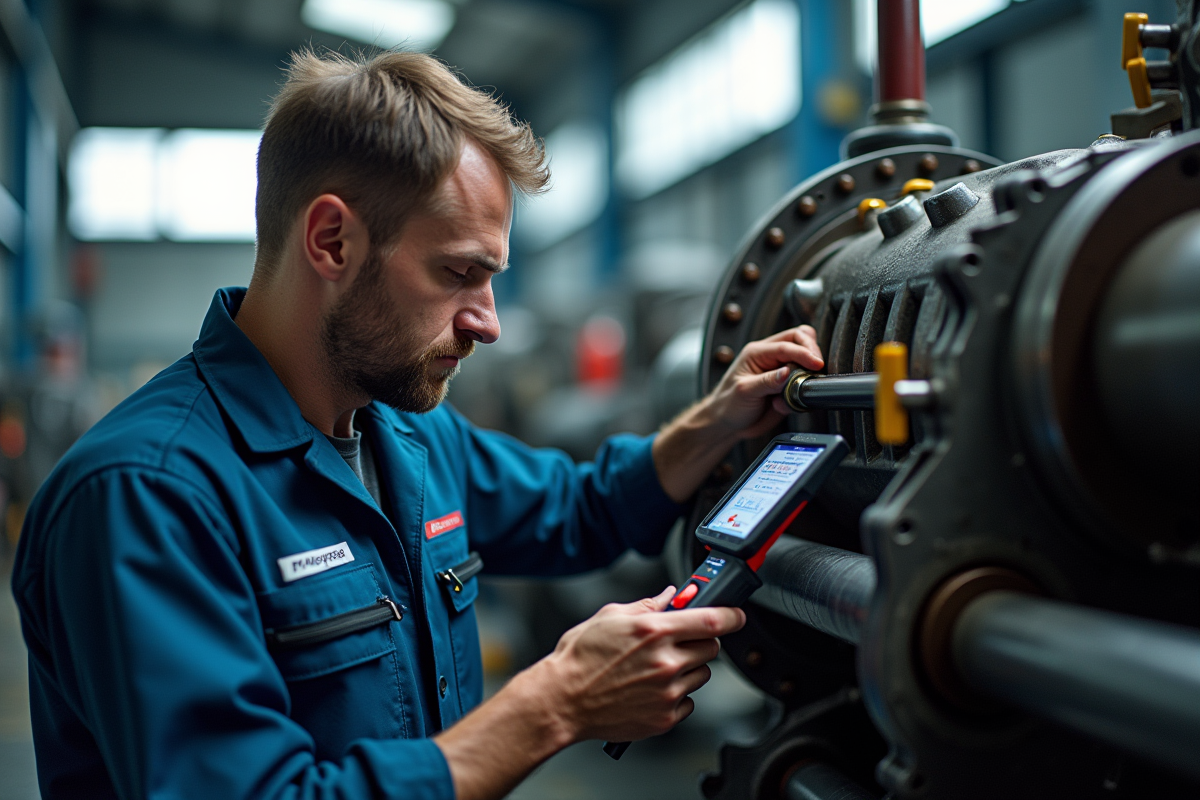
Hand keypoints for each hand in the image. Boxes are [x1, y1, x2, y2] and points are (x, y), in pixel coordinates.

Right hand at [433, 590, 744, 799]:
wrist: (562, 700)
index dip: (731, 615)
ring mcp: (667, 692)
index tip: (736, 614)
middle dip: (699, 641)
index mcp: (653, 630)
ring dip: (688, 668)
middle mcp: (665, 661)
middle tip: (678, 642)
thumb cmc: (580, 658)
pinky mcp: (665, 717)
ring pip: (702, 674)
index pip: (712, 620)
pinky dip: (676, 695)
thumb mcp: (610, 617)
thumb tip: (670, 595)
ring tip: (655, 668)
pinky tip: (650, 689)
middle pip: (711, 647)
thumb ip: (647, 605)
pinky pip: (688, 701)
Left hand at [652, 325, 823, 501]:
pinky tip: (789, 403)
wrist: (726, 424)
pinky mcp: (786, 386)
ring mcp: (779, 371)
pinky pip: (803, 382)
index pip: (785, 345)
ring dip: (808, 370)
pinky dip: (804, 390)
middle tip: (817, 367)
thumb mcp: (745, 392)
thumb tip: (787, 372)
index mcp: (756, 353)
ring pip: (804, 358)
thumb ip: (767, 381)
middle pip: (799, 339)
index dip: (804, 352)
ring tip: (798, 389)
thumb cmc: (728, 405)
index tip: (817, 363)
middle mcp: (769, 358)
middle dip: (811, 351)